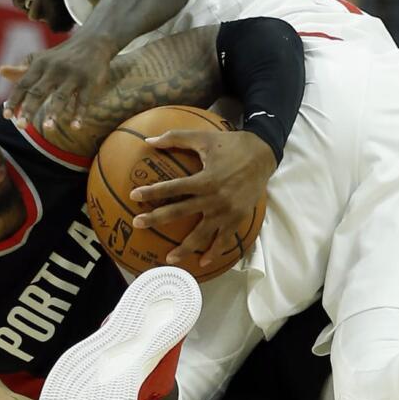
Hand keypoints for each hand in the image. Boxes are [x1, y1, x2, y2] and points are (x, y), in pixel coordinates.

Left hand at [2, 32, 116, 128]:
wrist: (93, 42)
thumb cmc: (62, 56)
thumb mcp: (42, 58)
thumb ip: (23, 68)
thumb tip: (1, 71)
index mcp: (40, 65)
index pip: (23, 85)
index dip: (14, 100)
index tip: (6, 116)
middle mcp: (54, 70)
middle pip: (38, 92)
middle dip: (29, 109)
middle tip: (20, 126)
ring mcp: (72, 75)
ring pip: (61, 97)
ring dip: (54, 113)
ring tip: (47, 128)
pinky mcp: (89, 81)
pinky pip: (83, 100)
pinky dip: (80, 114)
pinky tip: (75, 127)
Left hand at [129, 130, 275, 266]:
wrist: (264, 154)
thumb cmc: (231, 144)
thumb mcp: (204, 137)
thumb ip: (176, 137)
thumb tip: (149, 139)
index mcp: (205, 179)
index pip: (173, 187)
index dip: (152, 191)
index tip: (134, 195)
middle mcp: (214, 198)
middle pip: (180, 212)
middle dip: (156, 218)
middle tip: (137, 223)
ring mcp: (226, 212)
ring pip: (202, 234)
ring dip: (184, 248)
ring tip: (168, 258)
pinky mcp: (238, 218)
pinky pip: (224, 239)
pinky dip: (214, 252)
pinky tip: (202, 262)